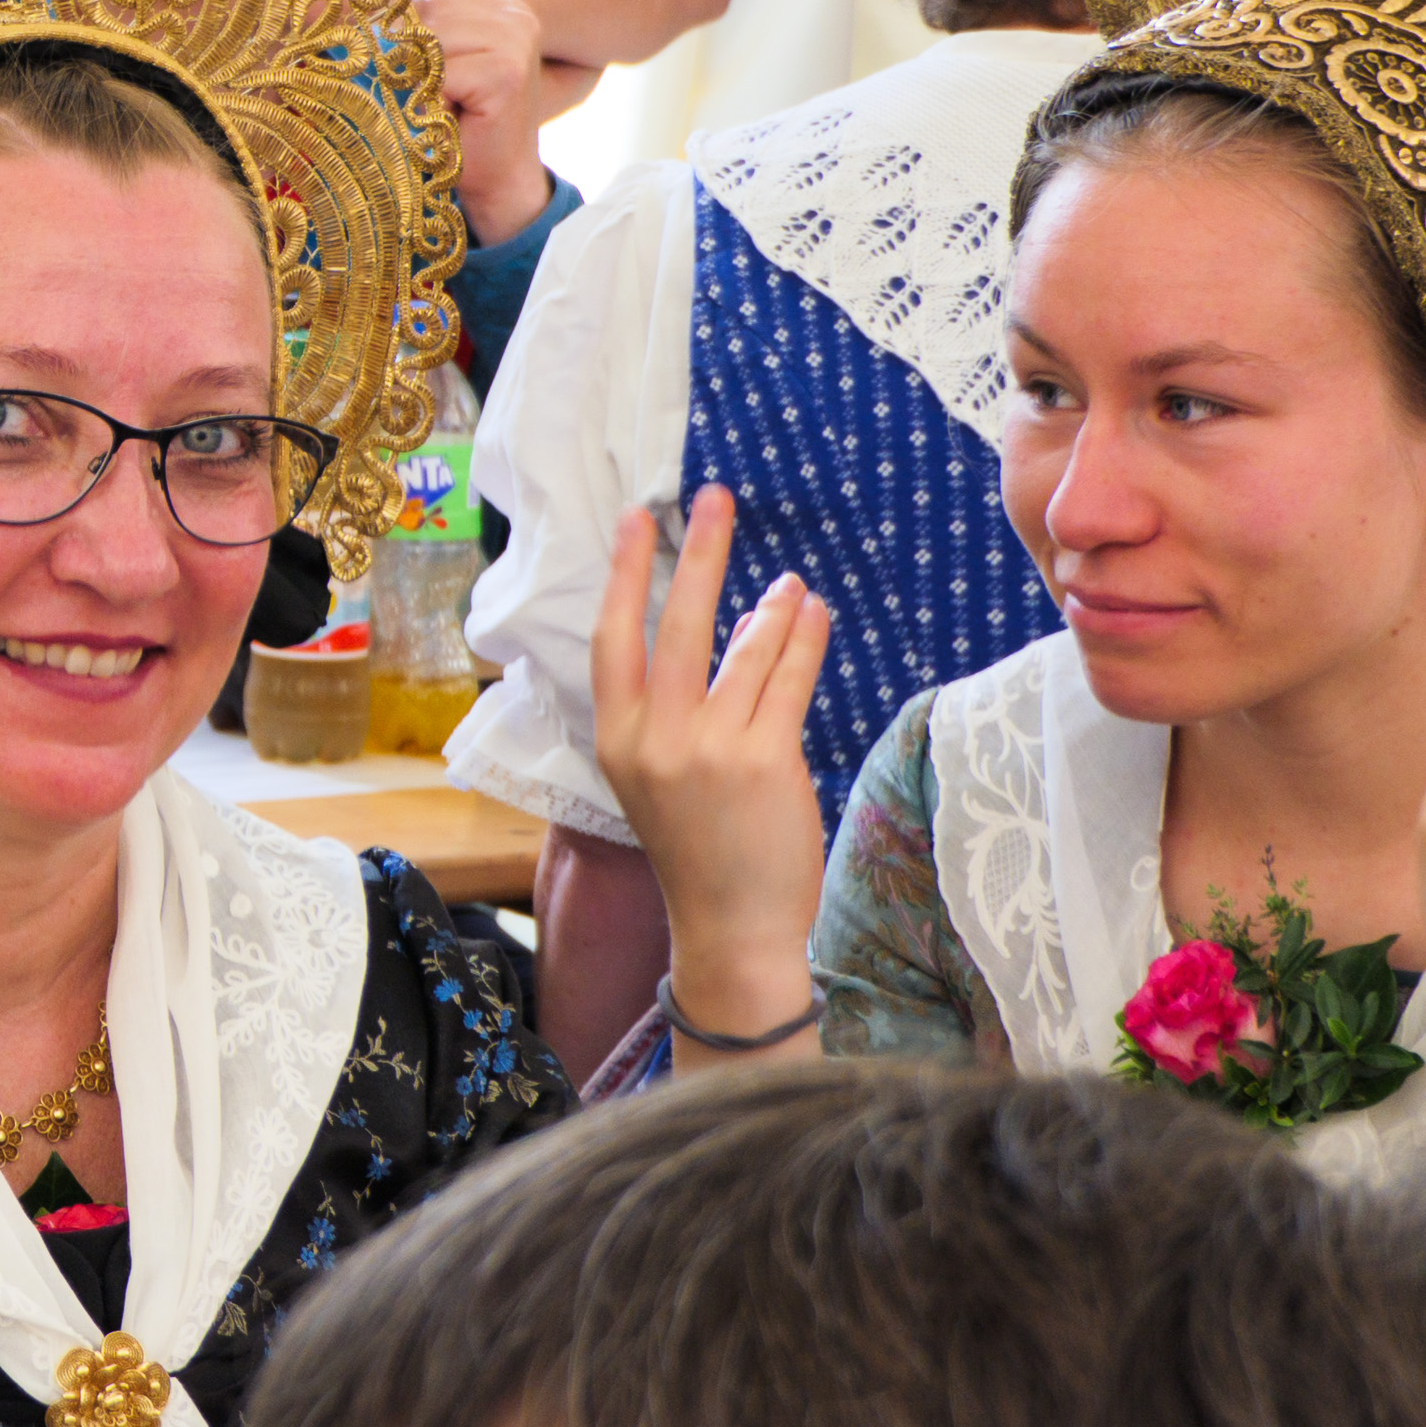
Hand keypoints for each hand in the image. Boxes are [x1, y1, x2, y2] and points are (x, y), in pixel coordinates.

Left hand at [419, 0, 552, 244]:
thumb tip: (341, 12)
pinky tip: (452, 116)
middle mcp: (513, 11)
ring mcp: (516, 36)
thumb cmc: (457, 125)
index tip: (426, 75)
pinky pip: (440, 72)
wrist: (499, 181)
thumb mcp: (431, 67)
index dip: (409, 36)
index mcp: (495, 2)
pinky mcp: (507, 70)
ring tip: (445, 105)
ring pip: (430, 39)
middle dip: (414, 58)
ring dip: (423, 80)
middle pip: (426, 11)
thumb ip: (407, 33)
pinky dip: (432, 100)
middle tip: (438, 96)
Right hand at [587, 486, 834, 1043]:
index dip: (621, 574)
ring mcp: (710, 751)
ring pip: (745, 649)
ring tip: (790, 584)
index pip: (612, 638)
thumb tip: (736, 624)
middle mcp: (655, 740)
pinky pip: (787, 681)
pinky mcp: (765, 762)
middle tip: (714, 499)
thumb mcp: (662, 775)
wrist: (731, 927)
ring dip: (772, 606)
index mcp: (616, 740)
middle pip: (677, 624)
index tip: (634, 519)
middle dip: (698, 553)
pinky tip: (813, 614)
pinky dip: (803, 640)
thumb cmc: (698, 847)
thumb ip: (685, 705)